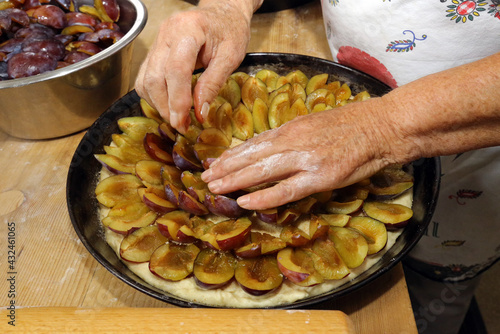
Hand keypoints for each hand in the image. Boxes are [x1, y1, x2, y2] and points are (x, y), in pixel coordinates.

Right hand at [134, 1, 252, 132]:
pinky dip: (154, 96)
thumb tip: (200, 113)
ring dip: (158, 104)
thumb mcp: (231, 56)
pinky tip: (170, 105)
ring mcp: (157, 42)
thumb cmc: (230, 31)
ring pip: (145, 80)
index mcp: (188, 29)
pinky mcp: (154, 51)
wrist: (222, 12)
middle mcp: (166, 34)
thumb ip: (213, 83)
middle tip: (181, 126)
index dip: (178, 99)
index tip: (183, 121)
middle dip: (166, 107)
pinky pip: (145, 77)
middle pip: (154, 77)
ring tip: (177, 118)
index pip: (176, 69)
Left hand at [201, 97, 409, 209]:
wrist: (383, 126)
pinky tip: (245, 203)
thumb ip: (292, 136)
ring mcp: (306, 159)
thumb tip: (270, 148)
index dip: (233, 154)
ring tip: (215, 188)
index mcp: (292, 127)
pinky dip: (264, 197)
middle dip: (226, 168)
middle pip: (252, 156)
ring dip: (235, 181)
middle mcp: (294, 141)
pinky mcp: (321, 177)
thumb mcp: (315, 123)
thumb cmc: (352, 125)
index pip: (254, 143)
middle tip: (205, 177)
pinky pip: (286, 190)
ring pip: (262, 172)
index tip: (216, 162)